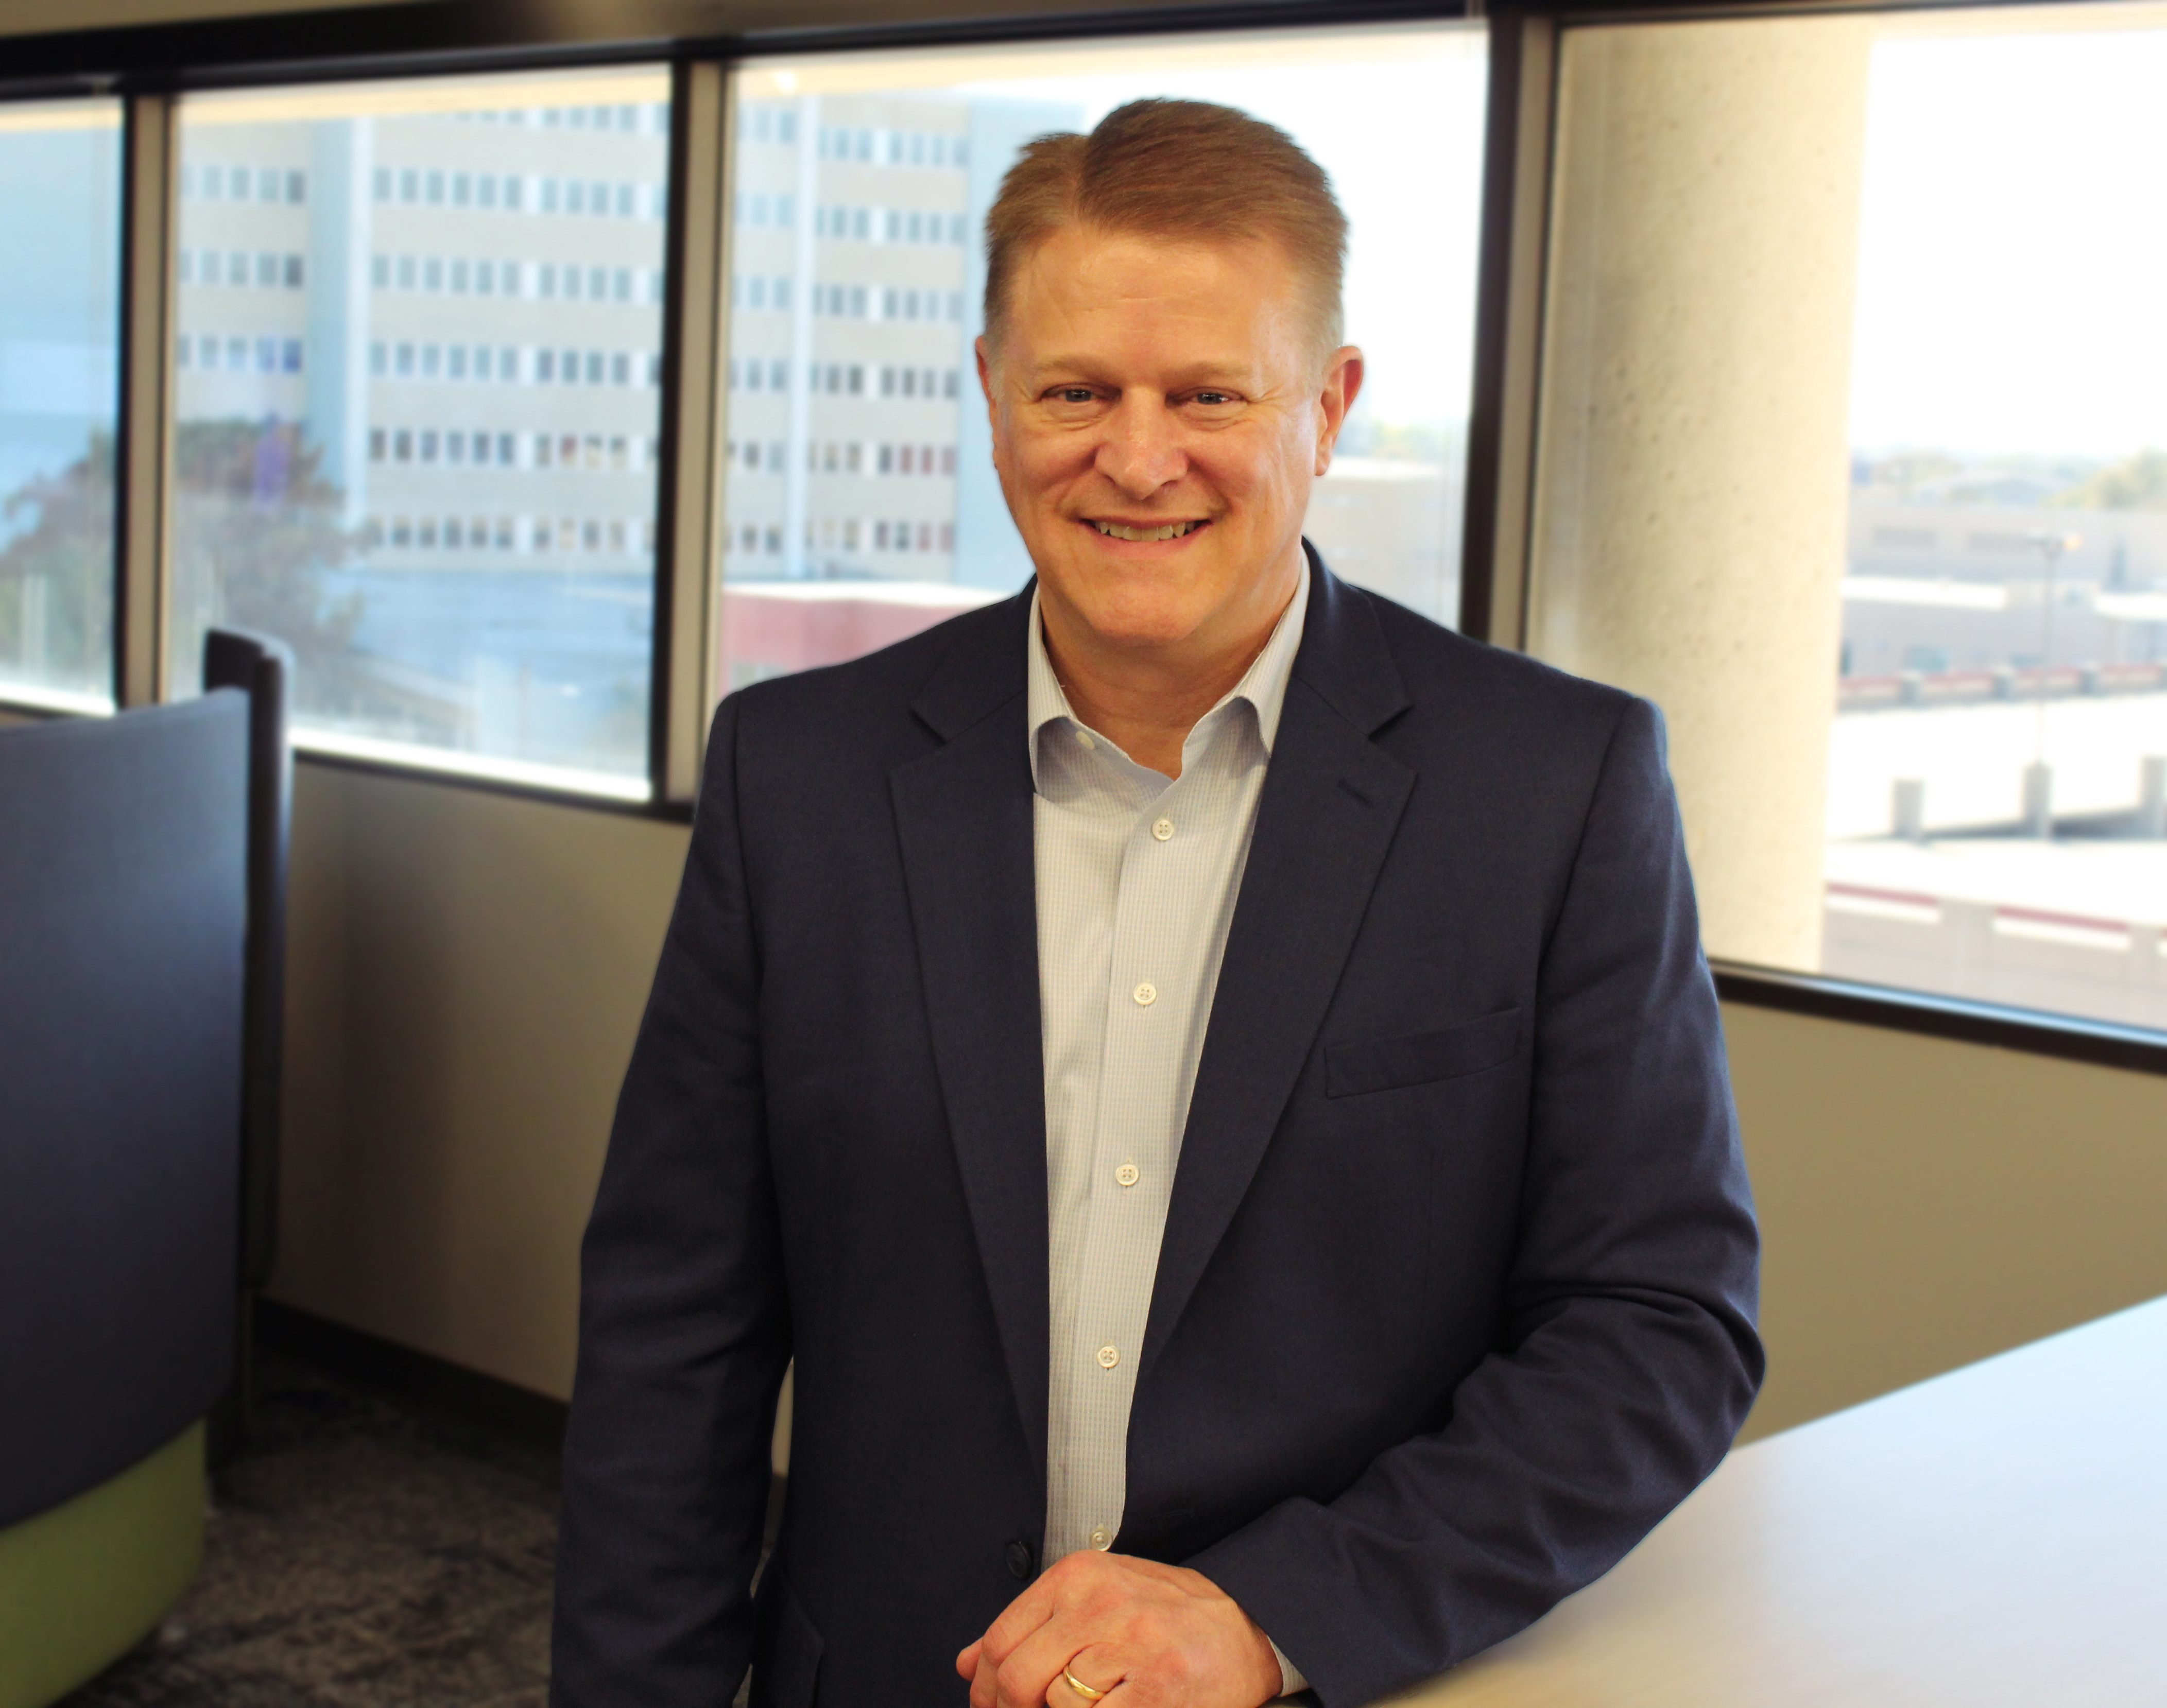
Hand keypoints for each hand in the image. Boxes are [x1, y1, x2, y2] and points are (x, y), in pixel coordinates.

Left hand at [954, 1548, 1283, 1707]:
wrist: (1249, 1627)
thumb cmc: (1169, 1614)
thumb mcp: (1097, 1598)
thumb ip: (1032, 1626)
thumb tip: (966, 1663)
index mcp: (1079, 1576)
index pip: (1000, 1638)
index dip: (984, 1686)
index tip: (989, 1704)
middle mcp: (1102, 1604)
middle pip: (1017, 1675)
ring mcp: (1131, 1647)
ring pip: (1054, 1705)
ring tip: (1092, 1703)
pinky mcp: (1157, 1692)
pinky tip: (1119, 1705)